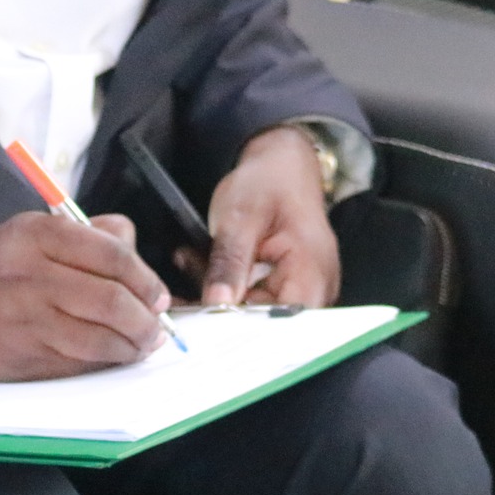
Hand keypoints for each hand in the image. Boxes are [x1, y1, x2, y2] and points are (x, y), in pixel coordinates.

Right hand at [0, 212, 170, 380]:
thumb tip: (133, 249)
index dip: (145, 279)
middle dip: (147, 318)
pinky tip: (113, 357)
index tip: (156, 293)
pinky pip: (82, 363)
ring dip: (133, 346)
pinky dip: (106, 362)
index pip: (113, 256)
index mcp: (38, 235)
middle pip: (115, 300)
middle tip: (156, 324)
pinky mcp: (26, 356)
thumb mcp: (27, 232)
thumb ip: (84, 236)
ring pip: (104, 337)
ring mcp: (30, 319)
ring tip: (141, 344)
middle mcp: (35, 274)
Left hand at [198, 126, 340, 308]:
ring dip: (218, 293)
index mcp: (311, 273)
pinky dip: (225, 284)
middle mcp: (313, 289)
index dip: (243, 330)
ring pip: (253, 311)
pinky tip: (199, 262)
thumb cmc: (269, 182)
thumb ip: (229, 261)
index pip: (281, 323)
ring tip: (189, 263)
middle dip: (221, 310)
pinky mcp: (281, 286)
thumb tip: (217, 305)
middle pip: (265, 322)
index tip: (204, 322)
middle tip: (181, 295)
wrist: (281, 163)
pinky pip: (251, 298)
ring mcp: (299, 289)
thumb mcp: (241, 217)